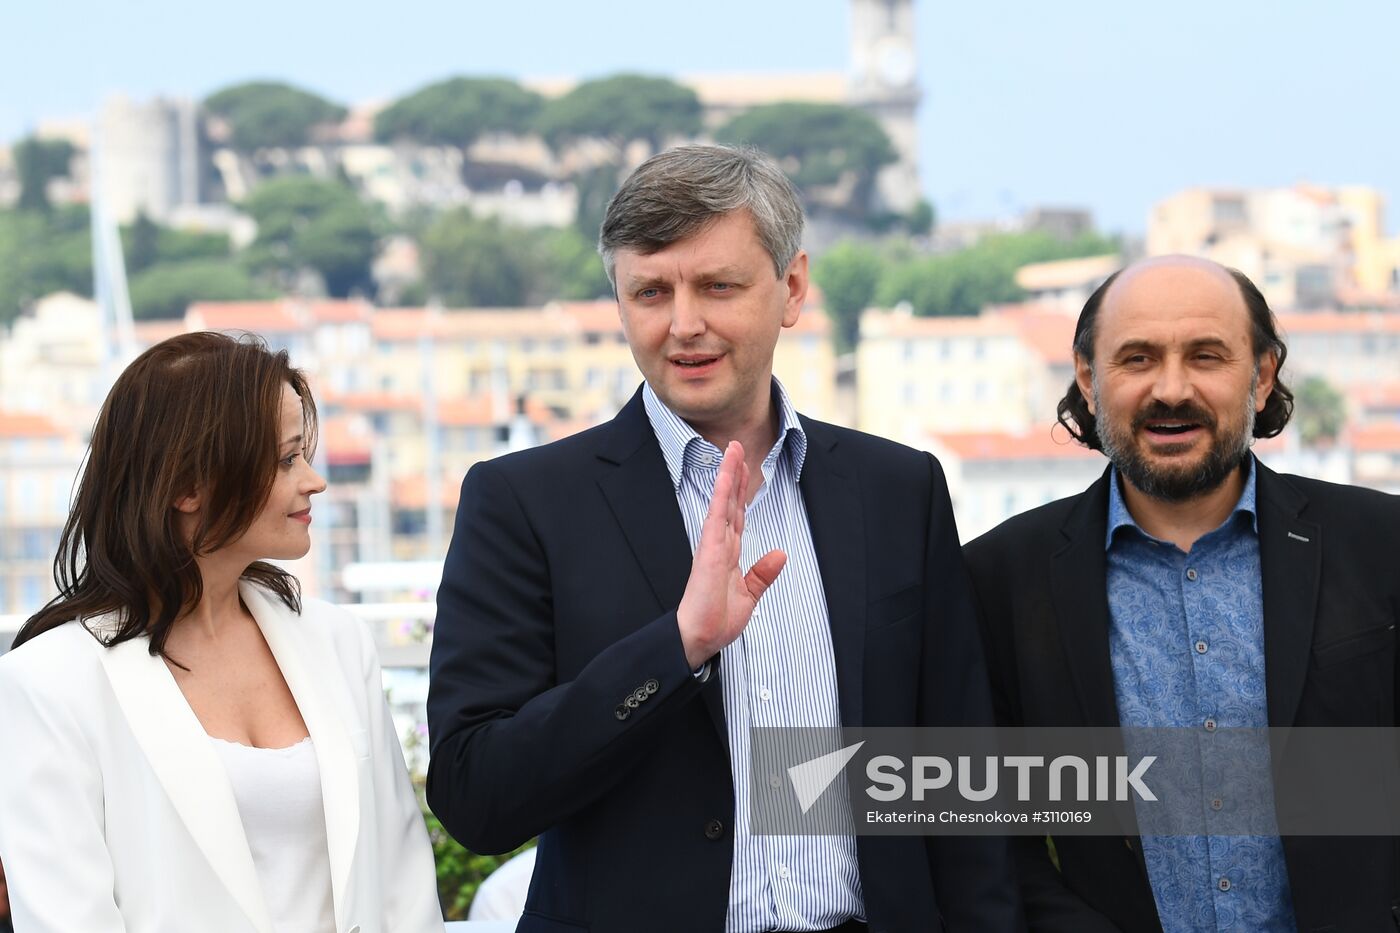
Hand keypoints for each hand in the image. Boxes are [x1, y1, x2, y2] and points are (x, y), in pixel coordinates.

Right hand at [676, 441, 786, 668]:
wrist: (700, 638)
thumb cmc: (717, 620)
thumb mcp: (749, 596)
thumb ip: (763, 573)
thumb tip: (780, 553)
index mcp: (729, 554)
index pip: (737, 515)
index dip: (742, 492)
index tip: (746, 470)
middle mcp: (720, 544)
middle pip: (730, 501)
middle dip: (735, 474)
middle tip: (737, 446)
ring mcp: (713, 544)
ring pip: (722, 501)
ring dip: (729, 474)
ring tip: (732, 449)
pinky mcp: (708, 549)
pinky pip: (717, 515)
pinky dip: (722, 493)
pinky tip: (727, 475)